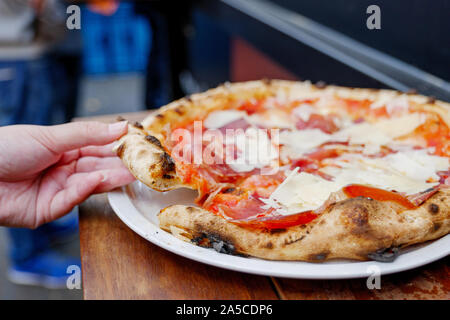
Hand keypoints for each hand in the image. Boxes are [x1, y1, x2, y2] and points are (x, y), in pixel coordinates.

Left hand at [0, 121, 134, 227]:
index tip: (137, 144)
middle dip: (119, 166)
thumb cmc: (5, 148)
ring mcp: (57, 190)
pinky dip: (85, 189)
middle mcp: (63, 169)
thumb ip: (88, 134)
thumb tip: (120, 127)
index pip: (97, 148)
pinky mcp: (49, 210)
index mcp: (63, 149)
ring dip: (109, 178)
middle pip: (97, 167)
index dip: (116, 147)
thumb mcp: (51, 136)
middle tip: (142, 164)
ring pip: (90, 185)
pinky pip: (72, 199)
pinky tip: (96, 179)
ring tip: (130, 173)